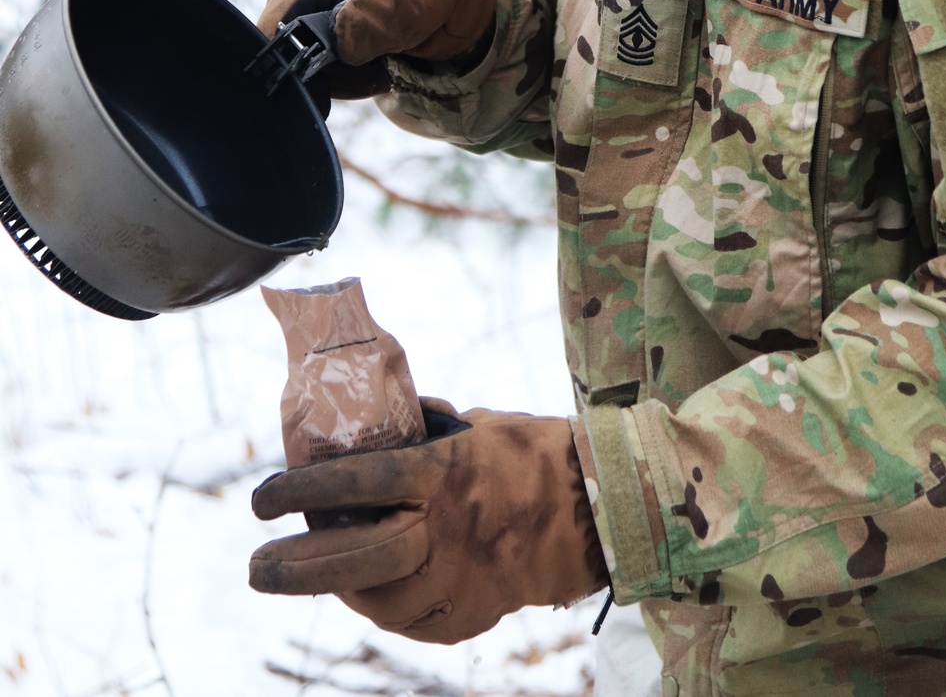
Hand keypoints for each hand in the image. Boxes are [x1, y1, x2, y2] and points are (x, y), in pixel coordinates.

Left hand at [249, 401, 606, 643]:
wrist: (591, 513)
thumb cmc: (527, 455)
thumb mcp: (472, 427)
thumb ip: (420, 435)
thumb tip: (374, 422)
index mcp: (442, 474)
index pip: (359, 482)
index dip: (305, 491)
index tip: (263, 497)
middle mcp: (444, 531)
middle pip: (356, 557)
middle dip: (297, 566)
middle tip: (256, 566)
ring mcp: (456, 580)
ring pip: (375, 598)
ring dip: (336, 587)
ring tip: (306, 574)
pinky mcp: (466, 616)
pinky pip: (407, 619)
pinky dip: (380, 606)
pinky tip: (365, 591)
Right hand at [257, 0, 504, 99]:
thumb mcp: (408, 3)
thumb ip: (373, 19)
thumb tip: (338, 40)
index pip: (268, 33)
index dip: (290, 65)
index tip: (325, 84)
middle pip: (284, 53)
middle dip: (324, 73)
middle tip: (371, 67)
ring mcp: (308, 8)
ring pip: (304, 63)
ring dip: (341, 76)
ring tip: (379, 63)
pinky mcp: (322, 27)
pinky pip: (320, 63)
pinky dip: (347, 72)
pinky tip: (375, 62)